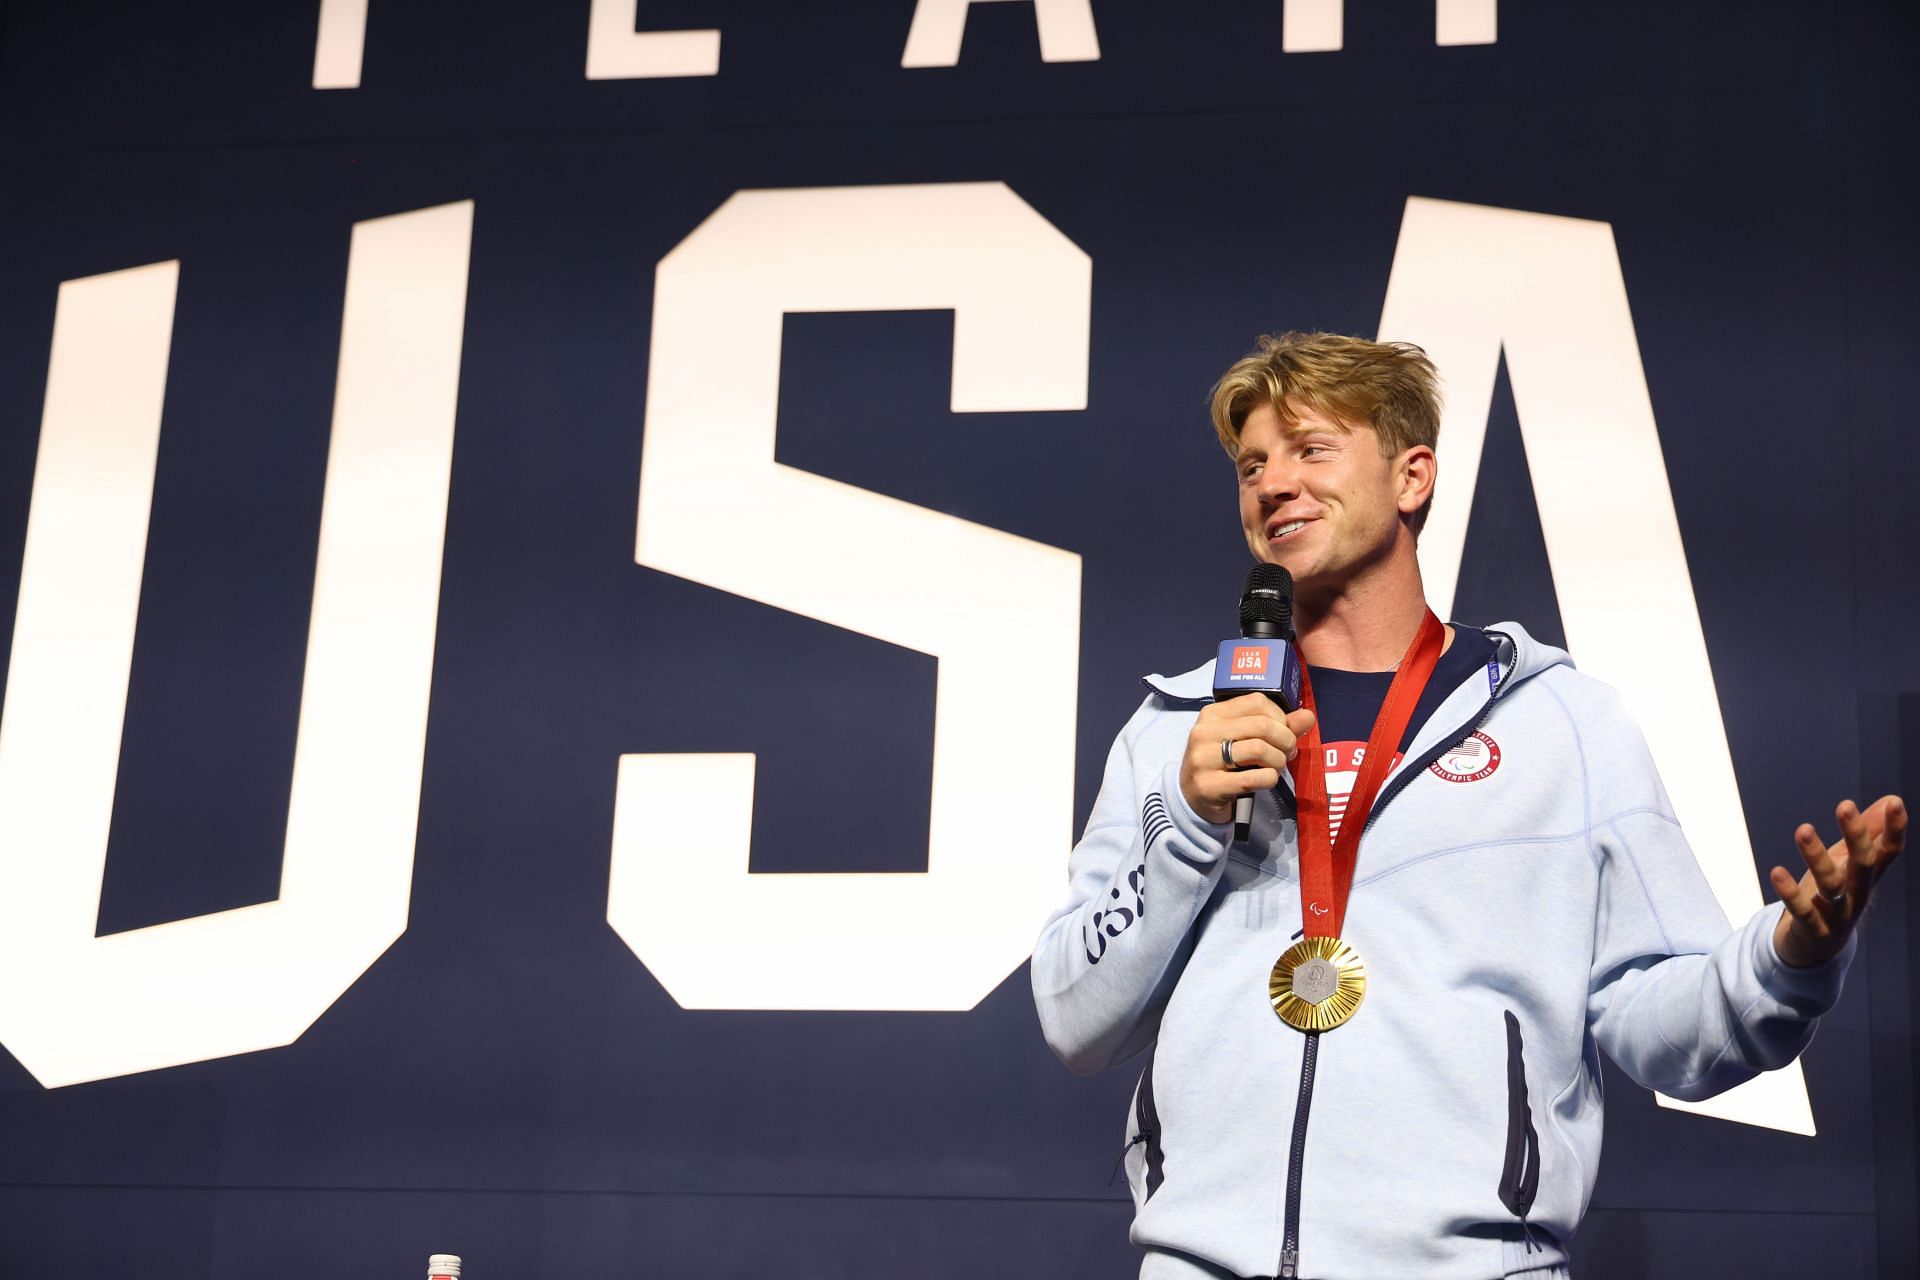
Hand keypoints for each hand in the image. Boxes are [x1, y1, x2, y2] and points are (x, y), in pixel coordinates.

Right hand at [1179, 694, 1316, 824]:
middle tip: (1287, 754)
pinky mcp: (1209, 785)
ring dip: (1278, 761)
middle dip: (1285, 740)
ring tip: (1276, 768)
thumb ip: (1277, 726)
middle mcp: (1204, 732)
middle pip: (1262, 726)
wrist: (1192, 798)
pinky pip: (1254, 778)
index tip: (1284, 733)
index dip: (1280, 718)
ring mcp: (1203, 759)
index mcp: (1212, 714)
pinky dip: (1269, 779)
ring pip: (1259, 750)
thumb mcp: (1244, 740)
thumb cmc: (1222, 764)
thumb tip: (1308, 716)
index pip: (1257, 702)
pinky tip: (1266, 781)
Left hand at [1770, 795, 1906, 967]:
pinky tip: (1777, 872)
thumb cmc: (1834, 896)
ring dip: (1816, 857)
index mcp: (1867, 876)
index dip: (1894, 830)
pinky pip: (1803, 911)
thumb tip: (1892, 798)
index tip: (1895, 803)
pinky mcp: (1813, 929)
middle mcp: (1857, 893)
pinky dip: (1790, 893)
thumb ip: (1869, 833)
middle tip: (1845, 805)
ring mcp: (1837, 914)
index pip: (1888, 852)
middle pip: (1863, 864)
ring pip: (1831, 885)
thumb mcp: (1848, 862)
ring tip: (1803, 829)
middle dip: (1857, 835)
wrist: (1816, 949)